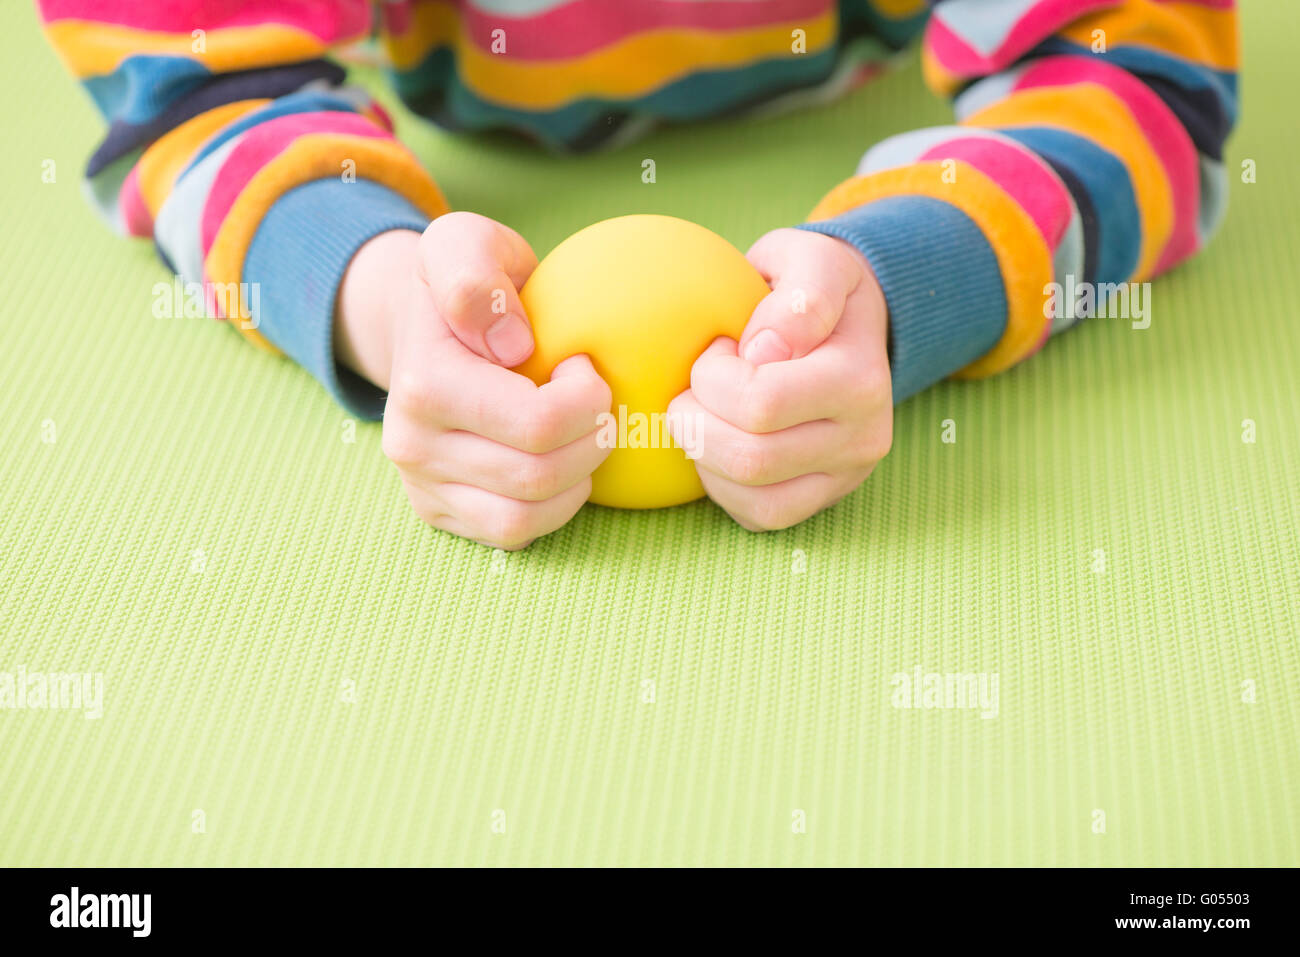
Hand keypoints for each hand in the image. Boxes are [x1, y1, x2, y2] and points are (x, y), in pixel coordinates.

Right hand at [335, 212, 611, 548]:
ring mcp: (421, 485)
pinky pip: (512, 533)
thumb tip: (510, 344)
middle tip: (598, 402)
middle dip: (592, 439)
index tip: (584, 363)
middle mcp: (411, 444)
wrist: (420, 325)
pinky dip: (554, 507)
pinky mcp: (437, 512)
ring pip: (526, 516)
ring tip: (582, 435)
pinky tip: (563, 466)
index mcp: (424, 382)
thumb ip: (474, 273)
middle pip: (539, 475)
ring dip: (577, 478)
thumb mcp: (464, 242)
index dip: (587, 399)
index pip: (538, 424)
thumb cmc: (465, 282)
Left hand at [667, 227, 891, 530]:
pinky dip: (722, 485)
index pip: (761, 403)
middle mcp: (864, 437)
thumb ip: (801, 292)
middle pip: (750, 457)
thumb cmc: (811, 287)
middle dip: (697, 420)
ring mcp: (846, 475)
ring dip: (704, 454)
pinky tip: (720, 445)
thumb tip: (766, 349)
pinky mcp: (823, 500)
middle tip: (694, 386)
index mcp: (861, 379)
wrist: (848, 322)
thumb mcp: (811, 259)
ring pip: (750, 492)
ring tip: (707, 413)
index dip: (713, 376)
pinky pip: (757, 515)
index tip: (719, 346)